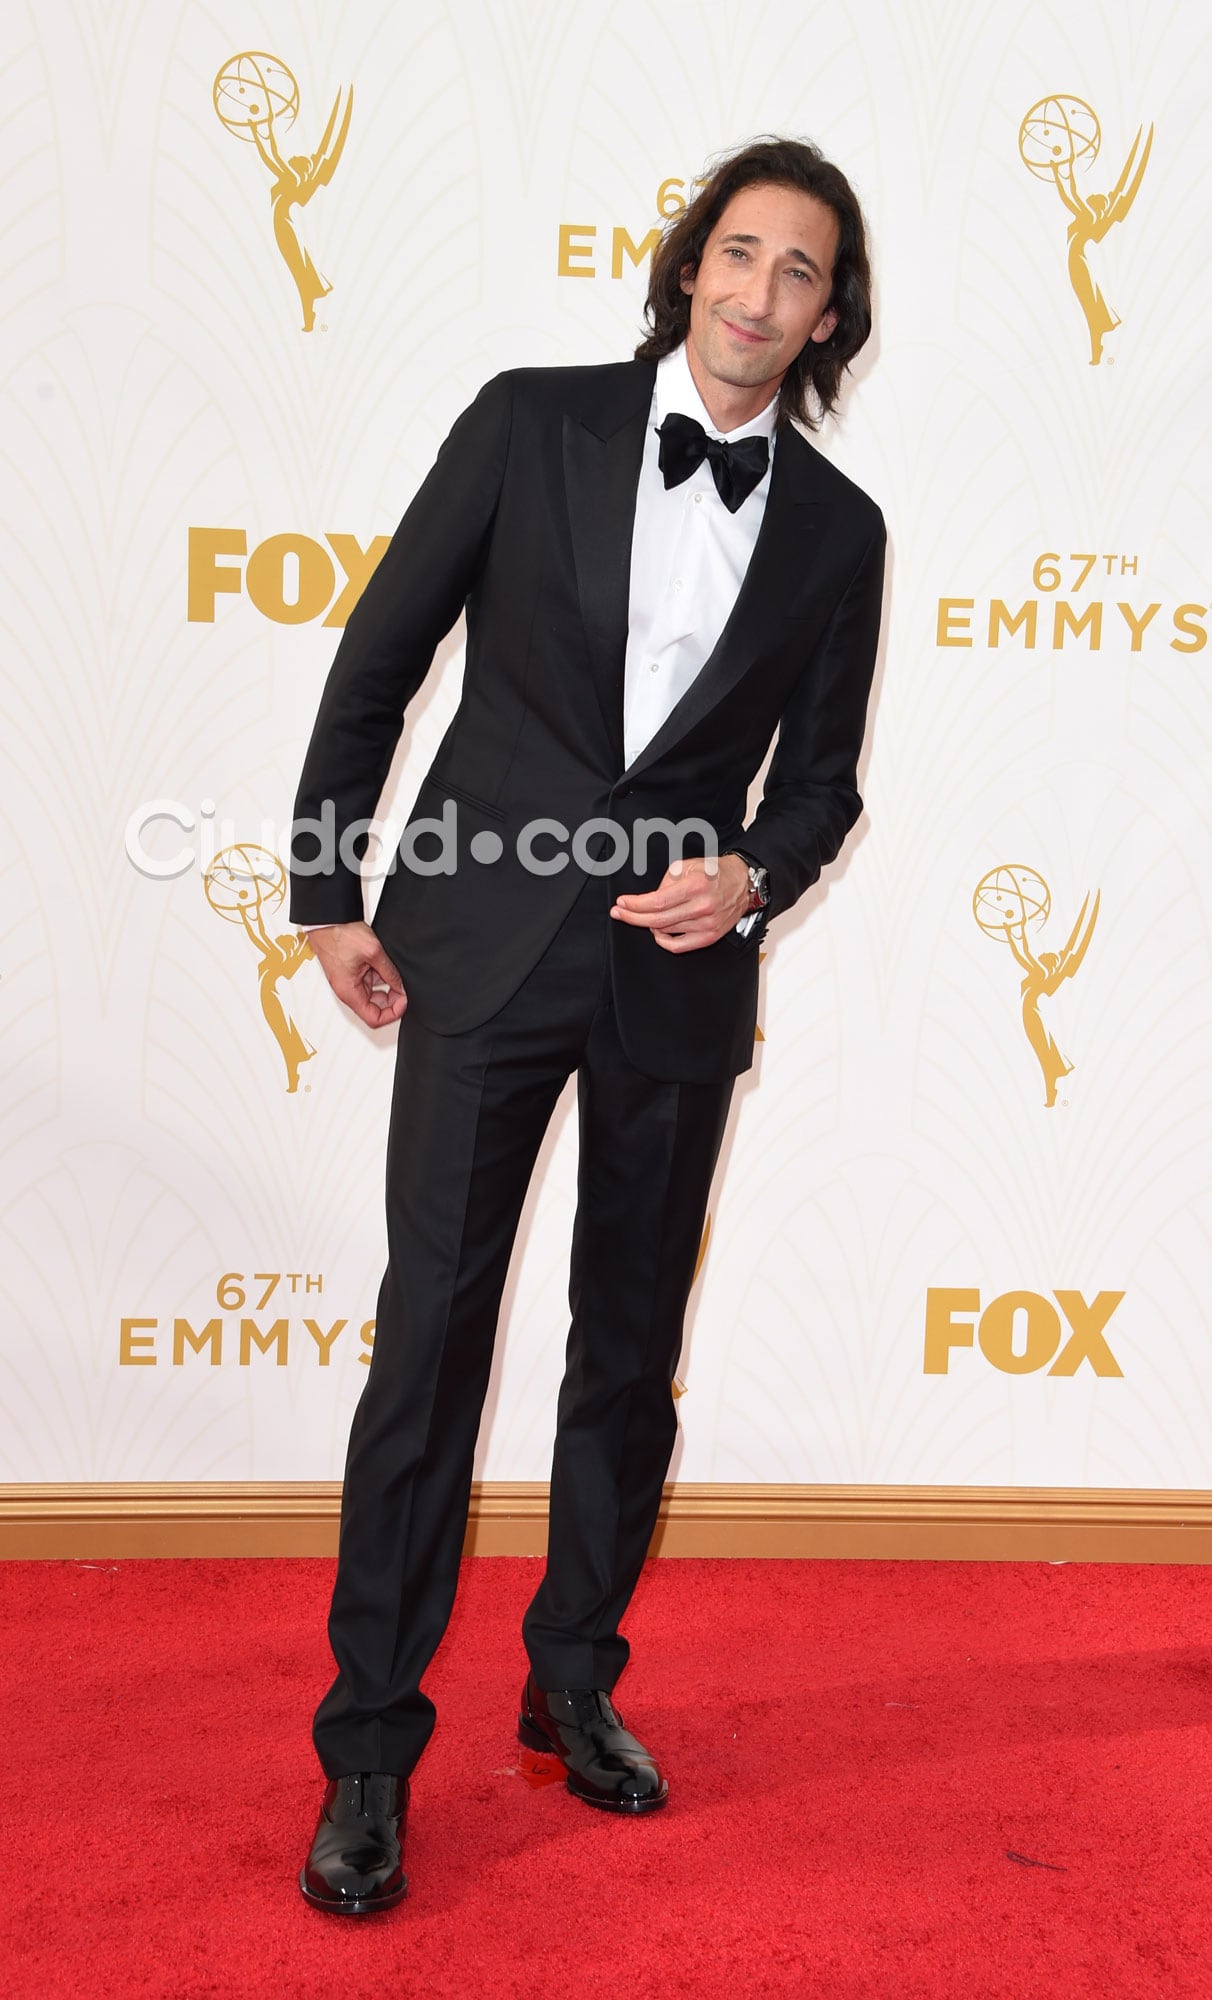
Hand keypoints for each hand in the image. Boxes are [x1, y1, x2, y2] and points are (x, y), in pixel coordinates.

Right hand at [306, 921, 406, 1027]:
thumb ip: (391, 973)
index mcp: (349, 992)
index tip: (404, 1001)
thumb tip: (401, 987)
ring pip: (373, 993)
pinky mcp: (351, 971)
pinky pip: (369, 981)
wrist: (328, 919)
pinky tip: (385, 965)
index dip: (393, 1013)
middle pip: (375, 1007)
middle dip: (392, 999)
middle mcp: (347, 990)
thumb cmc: (340, 934)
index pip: (374, 1018)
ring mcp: (349, 981)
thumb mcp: (374, 953)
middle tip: (403, 987)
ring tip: (392, 970)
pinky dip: (380, 976)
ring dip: (387, 985)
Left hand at [609, 853, 750, 952]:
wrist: (744, 883)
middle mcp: (702, 907)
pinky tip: (659, 931)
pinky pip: (679, 946)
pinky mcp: (710, 936)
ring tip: (644, 915)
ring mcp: (707, 925)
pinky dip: (664, 940)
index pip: (657, 902)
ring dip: (649, 924)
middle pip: (657, 919)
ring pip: (666, 932)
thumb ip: (665, 881)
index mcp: (695, 886)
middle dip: (632, 917)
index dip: (635, 905)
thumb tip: (648, 899)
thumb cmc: (715, 873)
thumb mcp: (687, 865)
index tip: (622, 903)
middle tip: (619, 912)